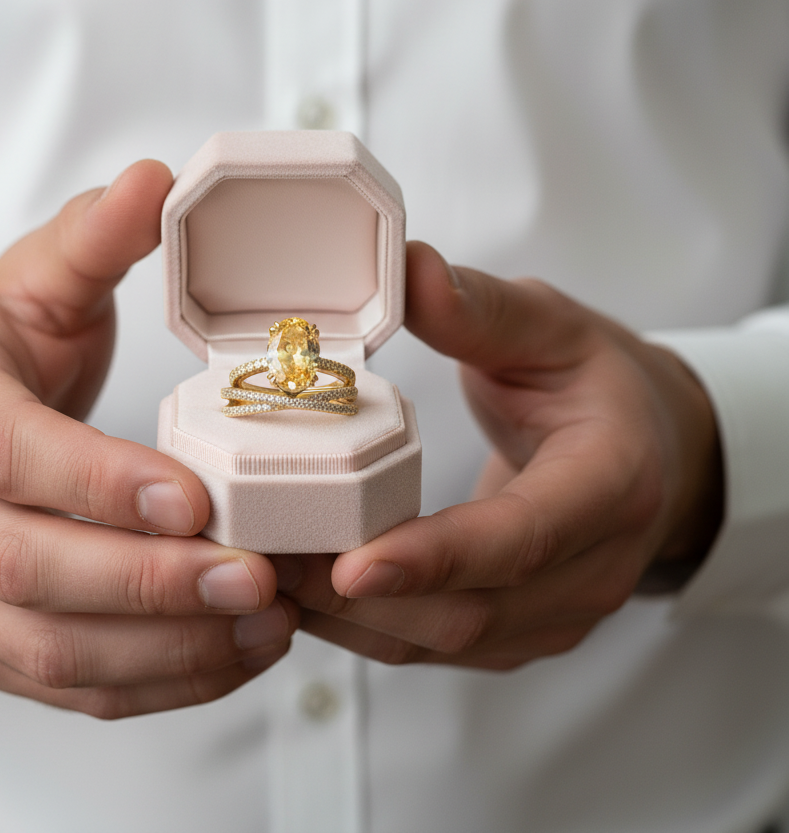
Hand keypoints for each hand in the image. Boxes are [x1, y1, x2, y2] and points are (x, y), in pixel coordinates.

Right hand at [0, 160, 296, 717]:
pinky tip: (231, 654)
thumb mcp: (36, 282)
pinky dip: (153, 683)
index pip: (7, 455)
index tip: (196, 494)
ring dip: (163, 647)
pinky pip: (64, 686)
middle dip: (148, 582)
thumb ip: (95, 237)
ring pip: (48, 647)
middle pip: (28, 568)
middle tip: (254, 576)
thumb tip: (157, 180)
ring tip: (262, 623)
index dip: (98, 481)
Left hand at [283, 241, 721, 670]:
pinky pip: (436, 648)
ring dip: (350, 621)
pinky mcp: (520, 633)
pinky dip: (366, 628)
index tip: (353, 562)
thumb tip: (407, 271)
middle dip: (360, 595)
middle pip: (469, 610)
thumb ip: (481, 308)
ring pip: (443, 643)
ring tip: (269, 576)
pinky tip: (308, 595)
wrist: (650, 450)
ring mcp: (557, 614)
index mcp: (612, 484)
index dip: (437, 556)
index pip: (522, 536)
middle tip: (268, 560)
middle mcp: (593, 568)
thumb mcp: (552, 326)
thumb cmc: (598, 384)